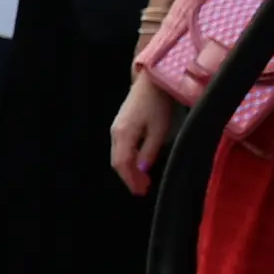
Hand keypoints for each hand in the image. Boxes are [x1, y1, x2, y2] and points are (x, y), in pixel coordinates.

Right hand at [111, 76, 178, 195]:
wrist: (151, 82)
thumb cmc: (158, 104)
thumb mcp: (158, 130)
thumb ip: (149, 151)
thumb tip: (143, 169)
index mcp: (123, 134)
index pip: (122, 163)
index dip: (130, 179)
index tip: (140, 192)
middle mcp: (115, 132)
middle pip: (117, 161)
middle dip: (129, 177)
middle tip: (142, 190)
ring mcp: (116, 128)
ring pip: (118, 155)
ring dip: (129, 169)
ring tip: (142, 180)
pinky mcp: (120, 124)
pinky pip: (120, 147)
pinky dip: (128, 159)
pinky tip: (138, 163)